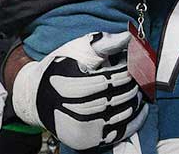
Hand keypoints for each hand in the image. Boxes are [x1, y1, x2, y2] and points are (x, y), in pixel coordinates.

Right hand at [13, 31, 146, 149]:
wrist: (37, 98)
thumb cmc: (59, 68)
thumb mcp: (77, 50)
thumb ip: (105, 43)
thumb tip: (129, 37)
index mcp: (71, 85)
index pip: (113, 78)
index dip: (126, 69)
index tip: (130, 62)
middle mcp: (76, 110)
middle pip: (120, 95)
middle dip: (133, 83)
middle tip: (138, 74)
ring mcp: (84, 128)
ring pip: (124, 112)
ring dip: (136, 99)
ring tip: (138, 88)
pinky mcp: (89, 141)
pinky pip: (121, 132)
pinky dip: (136, 120)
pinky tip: (142, 107)